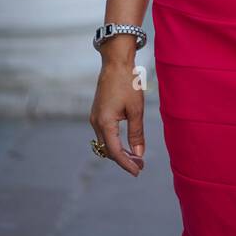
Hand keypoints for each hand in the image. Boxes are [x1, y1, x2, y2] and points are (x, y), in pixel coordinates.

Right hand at [89, 60, 145, 175]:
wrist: (115, 63)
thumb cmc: (127, 83)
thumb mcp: (136, 109)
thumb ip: (137, 133)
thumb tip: (139, 154)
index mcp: (105, 122)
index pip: (115, 152)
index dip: (126, 164)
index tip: (138, 172)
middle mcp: (96, 122)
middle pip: (108, 150)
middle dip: (123, 160)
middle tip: (140, 165)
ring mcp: (94, 117)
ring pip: (105, 142)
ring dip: (118, 152)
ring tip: (135, 156)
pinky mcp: (97, 113)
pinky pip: (104, 134)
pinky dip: (114, 141)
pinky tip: (125, 142)